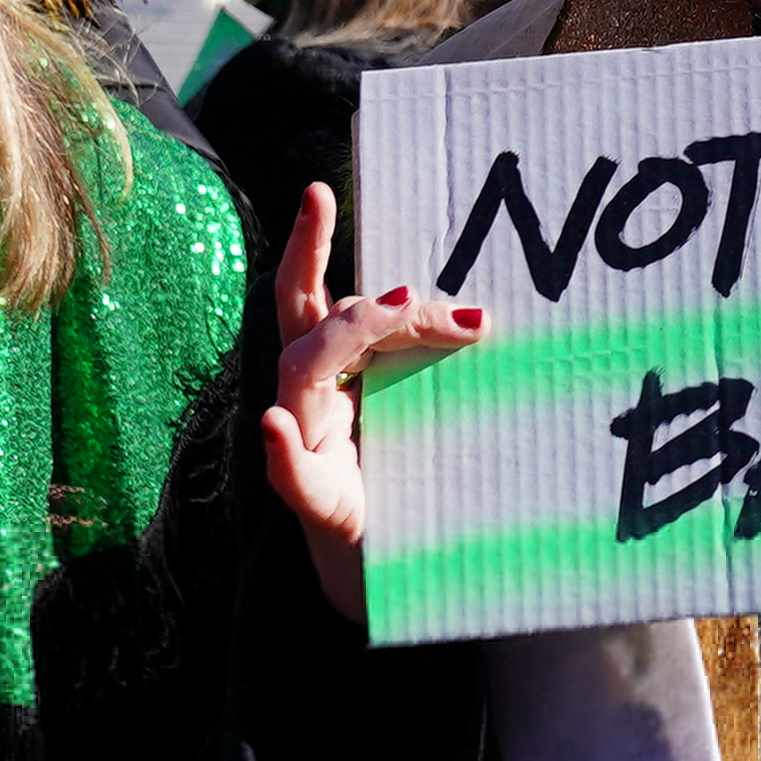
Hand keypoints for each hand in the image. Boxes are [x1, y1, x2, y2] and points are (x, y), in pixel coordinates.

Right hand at [258, 182, 482, 624]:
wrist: (389, 570)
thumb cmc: (409, 474)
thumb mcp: (426, 402)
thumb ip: (430, 354)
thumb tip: (486, 305)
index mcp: (336, 374)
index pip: (313, 297)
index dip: (310, 245)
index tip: (319, 190)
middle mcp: (312, 403)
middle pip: (313, 328)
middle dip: (352, 293)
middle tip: (425, 298)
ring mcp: (308, 450)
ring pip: (300, 379)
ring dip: (345, 341)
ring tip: (403, 313)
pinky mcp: (320, 504)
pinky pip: (292, 474)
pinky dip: (282, 448)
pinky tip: (274, 426)